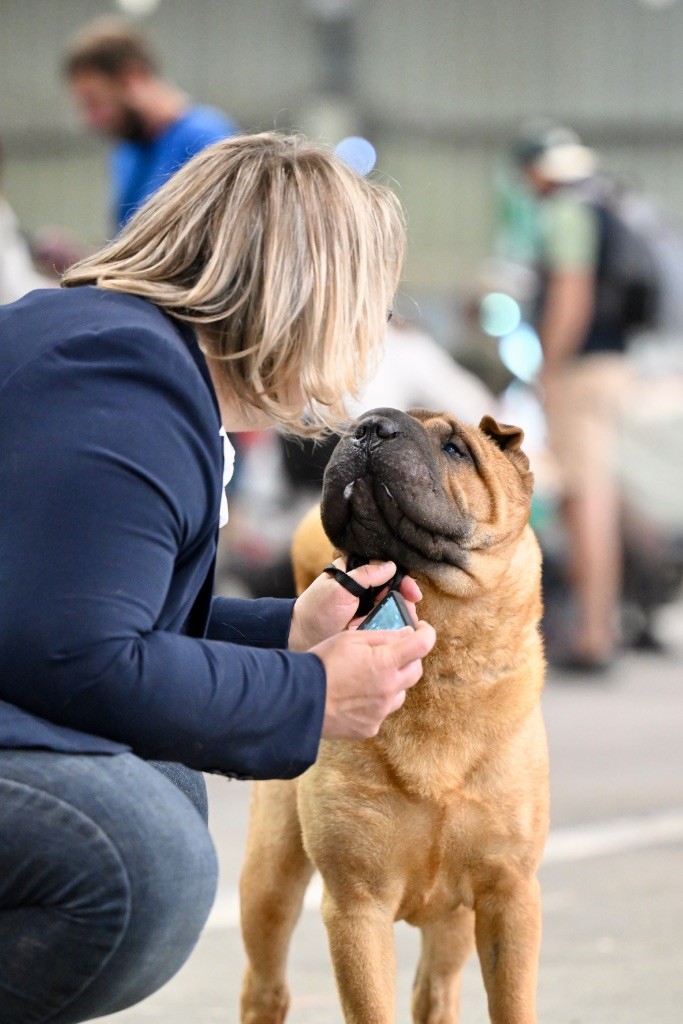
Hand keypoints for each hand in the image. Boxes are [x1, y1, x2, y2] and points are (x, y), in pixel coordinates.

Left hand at [288, 558, 421, 651]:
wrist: (302, 637)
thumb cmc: (317, 609)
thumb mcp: (339, 589)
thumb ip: (365, 576)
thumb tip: (391, 567)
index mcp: (353, 571)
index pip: (383, 568)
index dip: (401, 579)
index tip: (412, 592)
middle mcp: (360, 586)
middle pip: (390, 587)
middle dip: (403, 598)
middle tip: (411, 609)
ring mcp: (363, 604)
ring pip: (389, 604)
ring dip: (400, 612)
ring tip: (407, 622)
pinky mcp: (364, 621)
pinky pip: (383, 620)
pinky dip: (391, 624)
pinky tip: (398, 630)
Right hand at [312, 621, 435, 739]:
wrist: (299, 700)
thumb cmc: (322, 664)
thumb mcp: (350, 638)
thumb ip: (383, 635)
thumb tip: (406, 634)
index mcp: (386, 662)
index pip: (423, 644)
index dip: (427, 632)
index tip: (422, 629)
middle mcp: (389, 689)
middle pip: (416, 670)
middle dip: (409, 658)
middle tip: (392, 651)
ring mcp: (381, 711)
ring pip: (401, 692)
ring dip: (393, 681)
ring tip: (368, 675)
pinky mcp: (370, 727)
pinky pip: (382, 711)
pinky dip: (376, 701)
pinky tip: (356, 695)